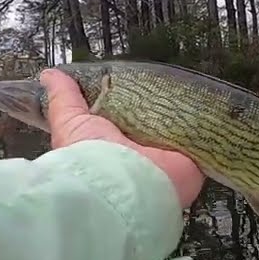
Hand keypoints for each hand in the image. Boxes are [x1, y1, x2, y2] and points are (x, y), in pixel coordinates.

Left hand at [41, 68, 203, 209]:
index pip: (124, 116)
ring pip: (179, 129)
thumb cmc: (90, 155)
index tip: (133, 80)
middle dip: (158, 104)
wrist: (120, 185)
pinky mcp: (191, 161)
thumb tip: (49, 74)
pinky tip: (210, 105)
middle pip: (154, 122)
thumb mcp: (71, 121)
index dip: (127, 100)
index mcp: (112, 141)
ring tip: (191, 85)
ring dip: (183, 112)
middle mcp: (140, 152)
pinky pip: (202, 139)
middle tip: (165, 79)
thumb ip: (64, 98)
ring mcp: (167, 157)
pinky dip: (205, 126)